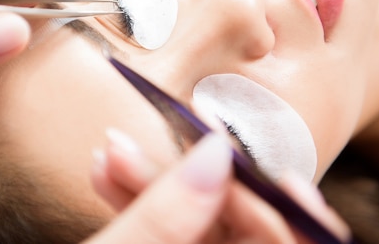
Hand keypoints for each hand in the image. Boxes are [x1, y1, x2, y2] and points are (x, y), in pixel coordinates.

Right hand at [86, 129, 350, 243]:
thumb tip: (217, 154)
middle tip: (145, 144)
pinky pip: (174, 238)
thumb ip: (164, 219)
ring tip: (108, 154)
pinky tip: (107, 179)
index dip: (272, 203)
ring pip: (200, 231)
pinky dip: (144, 207)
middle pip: (242, 233)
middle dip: (189, 181)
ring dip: (156, 187)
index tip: (237, 156)